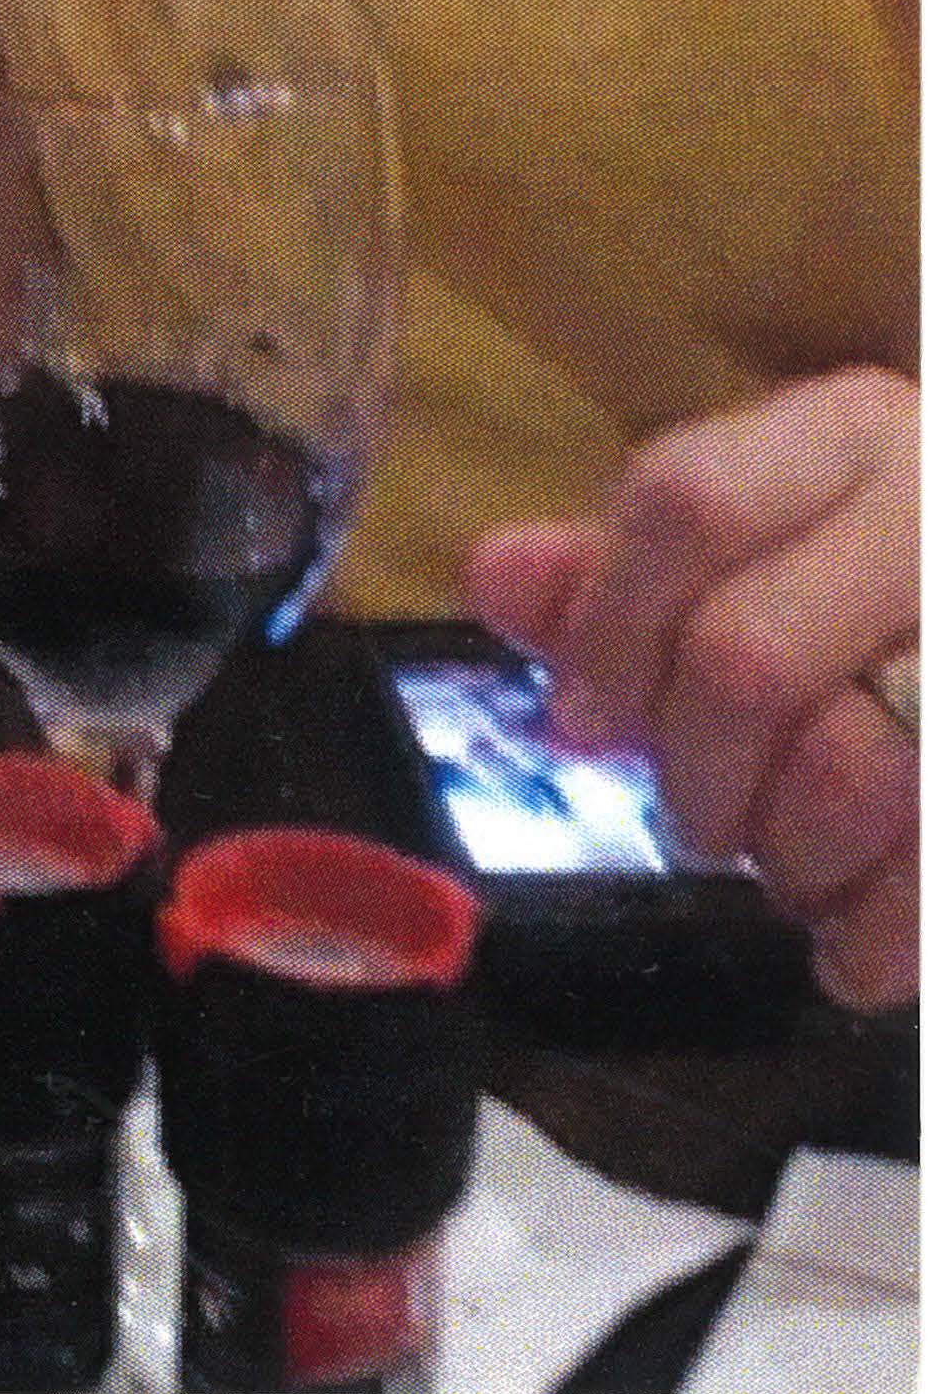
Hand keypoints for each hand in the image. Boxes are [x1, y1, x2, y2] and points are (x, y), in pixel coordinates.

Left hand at [467, 368, 917, 1008]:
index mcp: (851, 437)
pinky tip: (846, 955)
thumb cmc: (884, 592)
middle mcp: (936, 512)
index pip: (687, 502)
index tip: (580, 719)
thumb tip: (492, 578)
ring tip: (783, 865)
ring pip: (847, 770)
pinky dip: (873, 936)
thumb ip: (621, 568)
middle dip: (693, 768)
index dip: (608, 626)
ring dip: (786, 854)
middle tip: (695, 818)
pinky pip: (928, 874)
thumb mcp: (766, 545)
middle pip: (747, 655)